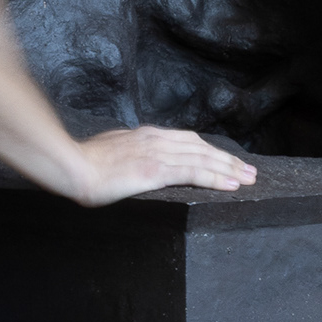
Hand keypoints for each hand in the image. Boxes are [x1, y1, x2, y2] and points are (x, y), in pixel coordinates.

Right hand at [71, 126, 256, 205]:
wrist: (71, 166)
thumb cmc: (82, 164)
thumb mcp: (110, 151)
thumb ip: (127, 153)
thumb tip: (132, 162)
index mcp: (146, 135)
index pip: (188, 140)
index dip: (210, 150)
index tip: (226, 159)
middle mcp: (157, 140)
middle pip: (202, 147)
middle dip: (228, 159)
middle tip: (249, 169)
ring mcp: (158, 154)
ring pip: (204, 159)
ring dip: (230, 169)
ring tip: (250, 178)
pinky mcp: (156, 170)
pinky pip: (195, 173)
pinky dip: (217, 178)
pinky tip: (232, 185)